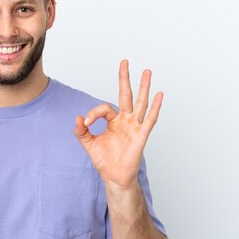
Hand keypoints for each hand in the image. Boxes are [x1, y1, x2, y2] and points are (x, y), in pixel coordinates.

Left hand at [74, 60, 162, 189]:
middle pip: (126, 95)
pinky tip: (159, 95)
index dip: (94, 114)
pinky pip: (150, 119)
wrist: (114, 177)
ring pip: (140, 103)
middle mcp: (126, 121)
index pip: (105, 108)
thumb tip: (78, 118)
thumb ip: (81, 131)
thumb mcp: (88, 143)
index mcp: (114, 121)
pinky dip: (155, 107)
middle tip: (125, 62)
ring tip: (147, 72)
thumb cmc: (104, 160)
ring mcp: (135, 126)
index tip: (86, 123)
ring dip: (143, 87)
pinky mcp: (141, 136)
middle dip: (125, 79)